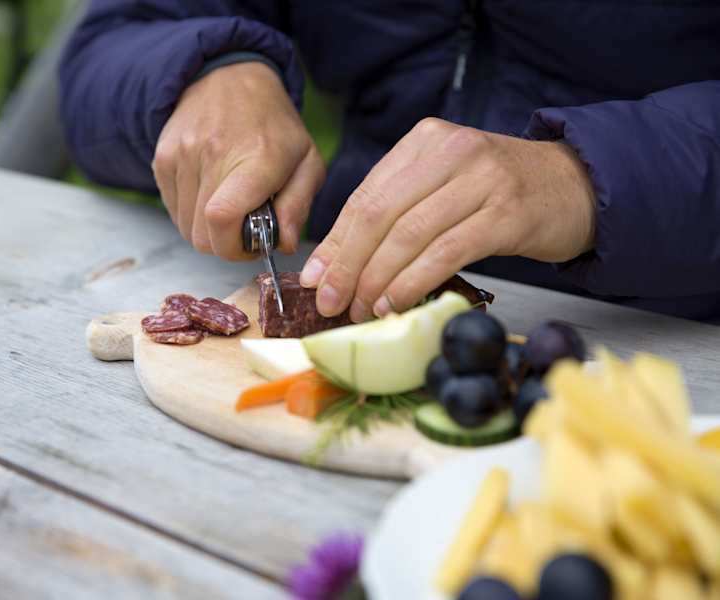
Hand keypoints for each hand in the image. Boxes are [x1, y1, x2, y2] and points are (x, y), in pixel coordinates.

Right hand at [152, 62, 324, 259]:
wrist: (229, 77)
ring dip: (207, 228)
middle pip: (202, 236)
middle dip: (225, 243)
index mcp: (255, 158)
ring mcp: (181, 155)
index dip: (235, 247)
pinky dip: (191, 212)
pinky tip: (210, 192)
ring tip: (229, 204)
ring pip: (185, 228)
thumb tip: (283, 244)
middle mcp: (212, 154)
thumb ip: (298, 206)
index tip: (253, 243)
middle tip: (245, 226)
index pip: (222, 218)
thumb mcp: (307, 162)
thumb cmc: (273, 126)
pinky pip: (172, 209)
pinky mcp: (162, 158)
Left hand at [300, 118, 595, 320]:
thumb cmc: (497, 193)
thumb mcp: (442, 189)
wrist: (575, 186)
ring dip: (377, 280)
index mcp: (426, 140)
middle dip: (347, 265)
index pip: (366, 195)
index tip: (312, 279)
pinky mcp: (507, 214)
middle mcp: (451, 151)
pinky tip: (395, 304)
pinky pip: (446, 253)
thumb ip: (393, 216)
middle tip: (329, 303)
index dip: (335, 242)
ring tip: (360, 310)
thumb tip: (332, 265)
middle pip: (380, 214)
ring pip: (409, 235)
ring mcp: (482, 180)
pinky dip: (413, 282)